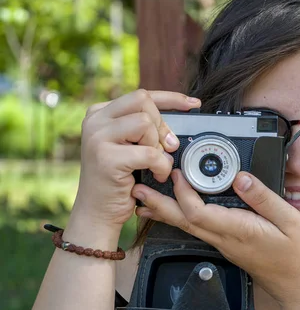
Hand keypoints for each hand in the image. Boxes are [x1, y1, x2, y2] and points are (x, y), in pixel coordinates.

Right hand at [68, 90, 200, 244]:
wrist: (98, 213)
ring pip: (146, 123)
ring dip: (159, 146)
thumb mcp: (131, 146)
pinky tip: (157, 175)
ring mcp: (97, 137)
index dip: (171, 99)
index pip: (141, 95)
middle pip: (143, 102)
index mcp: (100, 113)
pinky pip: (150, 152)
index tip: (194, 104)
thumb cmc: (119, 181)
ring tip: (155, 164)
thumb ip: (147, 129)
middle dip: (162, 126)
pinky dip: (161, 165)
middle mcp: (95, 120)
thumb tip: (181, 114)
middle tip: (166, 149)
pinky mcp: (106, 157)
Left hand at [132, 169, 299, 303]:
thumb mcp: (291, 221)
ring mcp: (224, 244)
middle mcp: (225, 239)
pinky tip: (176, 212)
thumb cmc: (298, 255)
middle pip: (183, 221)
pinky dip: (181, 217)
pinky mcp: (227, 245)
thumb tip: (241, 178)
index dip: (183, 192)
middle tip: (138, 189)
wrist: (299, 285)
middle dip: (158, 204)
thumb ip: (264, 198)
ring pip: (187, 227)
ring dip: (165, 212)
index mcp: (238, 230)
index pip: (199, 212)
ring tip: (145, 200)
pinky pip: (197, 229)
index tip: (178, 172)